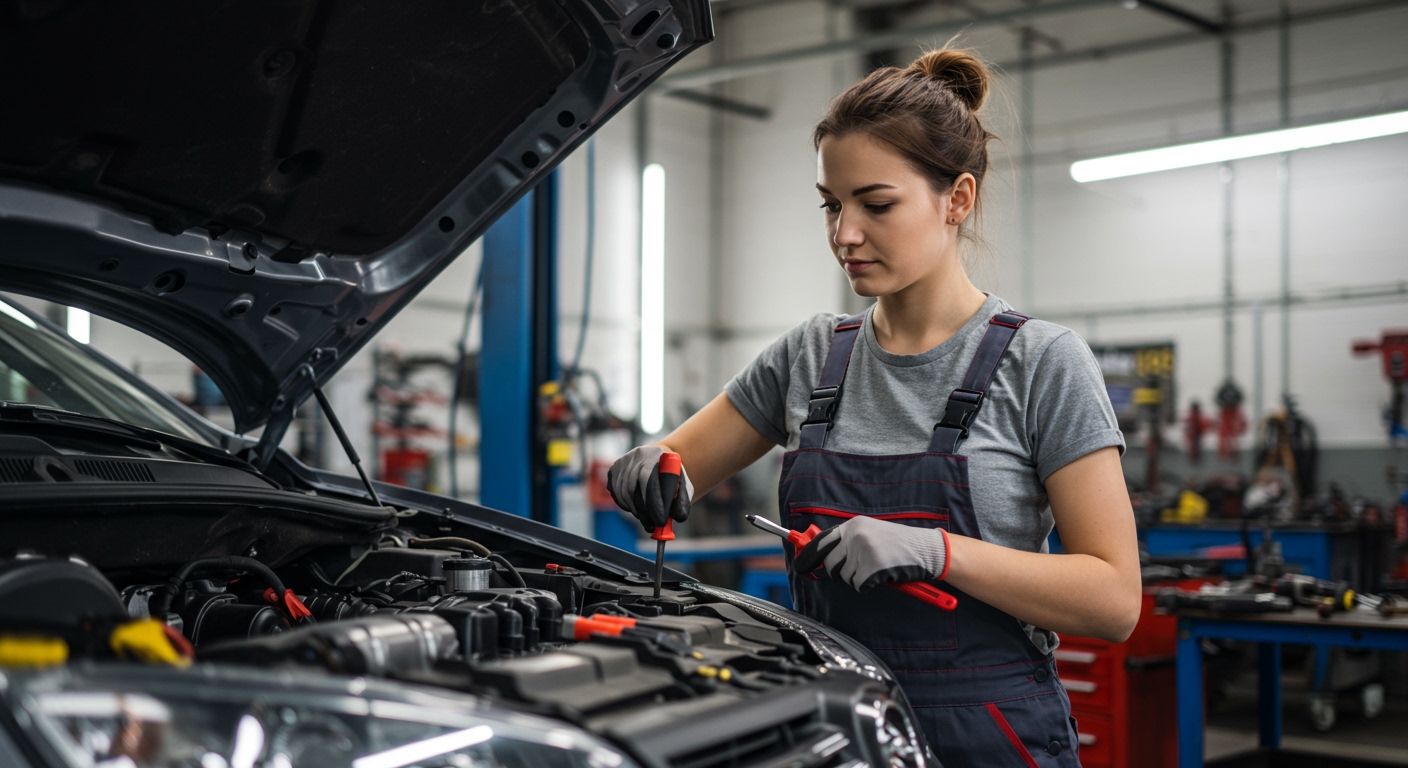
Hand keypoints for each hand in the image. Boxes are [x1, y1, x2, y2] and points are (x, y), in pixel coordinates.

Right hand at [606, 445, 692, 532]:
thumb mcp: (684, 486)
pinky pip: (616, 492)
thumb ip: (682, 500)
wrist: (661, 461)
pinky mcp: (614, 469)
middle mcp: (637, 455)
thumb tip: (679, 517)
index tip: (660, 521)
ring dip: (635, 510)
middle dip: (644, 511)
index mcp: (657, 454)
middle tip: (652, 525)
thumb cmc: (673, 477)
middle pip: (633, 488)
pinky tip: (637, 507)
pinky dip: (626, 504)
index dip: (653, 503)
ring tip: (647, 517)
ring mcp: (623, 461)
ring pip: (623, 492)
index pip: (648, 479)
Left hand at [793, 516, 948, 592]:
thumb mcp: (871, 533)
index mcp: (853, 524)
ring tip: (878, 567)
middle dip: (841, 572)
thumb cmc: (900, 545)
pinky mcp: (872, 567)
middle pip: (830, 564)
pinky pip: (860, 585)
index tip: (800, 567)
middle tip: (862, 569)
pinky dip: (870, 585)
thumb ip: (848, 541)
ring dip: (859, 578)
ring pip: (845, 577)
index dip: (808, 556)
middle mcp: (855, 535)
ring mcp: (863, 551)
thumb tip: (822, 555)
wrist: (927, 549)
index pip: (821, 541)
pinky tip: (885, 574)